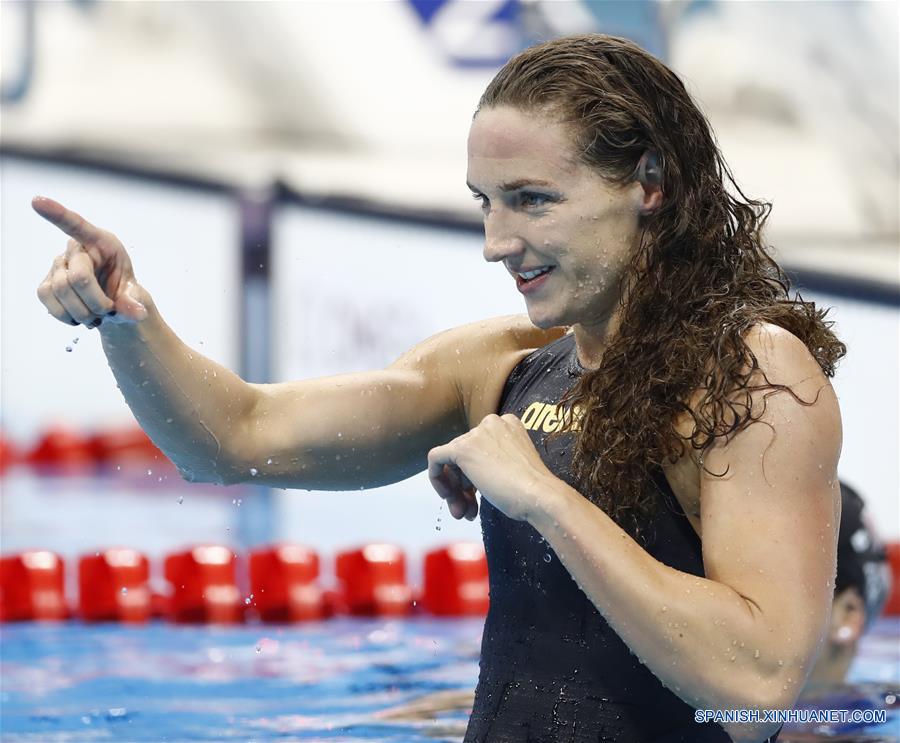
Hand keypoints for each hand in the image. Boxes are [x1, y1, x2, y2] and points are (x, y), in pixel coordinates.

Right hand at [33, 196, 148, 327]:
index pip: (77, 225)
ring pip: (60, 290)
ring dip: (82, 312)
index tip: (38, 201)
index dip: (57, 214)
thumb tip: (137, 312)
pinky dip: (65, 315)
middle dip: (96, 302)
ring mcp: (58, 265)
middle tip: (108, 313)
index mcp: (102, 242)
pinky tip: (79, 318)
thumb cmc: (124, 291)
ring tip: (96, 317)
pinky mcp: (47, 283)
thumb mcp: (136, 296)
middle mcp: (76, 249)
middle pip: (78, 277)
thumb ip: (135, 303)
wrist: (112, 307)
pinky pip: (47, 298)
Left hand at [427, 413, 558, 522]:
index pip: (480, 449)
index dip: (476, 476)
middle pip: (465, 456)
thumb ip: (493, 465)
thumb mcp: (514, 469)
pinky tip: (448, 497)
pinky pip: (436, 458)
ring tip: (462, 514)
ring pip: (451, 461)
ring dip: (455, 490)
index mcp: (508, 425)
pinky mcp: (462, 448)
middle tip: (467, 511)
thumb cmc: (533, 491)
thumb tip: (470, 479)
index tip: (479, 497)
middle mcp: (491, 424)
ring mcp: (476, 434)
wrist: (540, 496)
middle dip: (463, 486)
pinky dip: (437, 479)